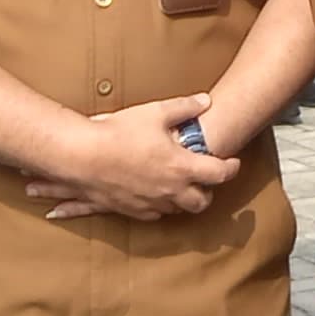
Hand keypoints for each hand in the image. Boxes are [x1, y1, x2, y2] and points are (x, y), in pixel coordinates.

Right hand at [22, 92, 223, 222]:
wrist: (81, 157)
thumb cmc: (119, 133)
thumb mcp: (155, 112)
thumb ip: (184, 107)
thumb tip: (206, 101)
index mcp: (182, 167)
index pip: (220, 174)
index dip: (231, 168)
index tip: (233, 162)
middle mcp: (171, 190)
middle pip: (202, 202)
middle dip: (208, 192)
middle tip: (206, 179)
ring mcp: (151, 203)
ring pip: (178, 210)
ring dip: (183, 199)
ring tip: (180, 184)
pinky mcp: (132, 210)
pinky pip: (154, 215)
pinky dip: (160, 206)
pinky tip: (155, 193)